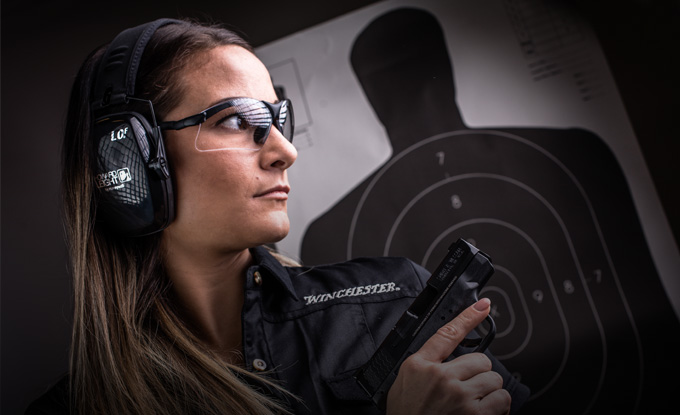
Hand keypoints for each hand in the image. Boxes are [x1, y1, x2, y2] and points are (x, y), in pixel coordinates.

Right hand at [386, 298, 510, 414]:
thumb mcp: (404, 383)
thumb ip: (426, 365)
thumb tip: (449, 356)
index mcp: (421, 366)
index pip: (448, 333)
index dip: (469, 316)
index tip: (483, 305)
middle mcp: (441, 378)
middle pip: (482, 360)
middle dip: (479, 374)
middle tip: (467, 389)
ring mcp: (459, 397)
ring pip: (494, 380)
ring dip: (490, 392)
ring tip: (474, 404)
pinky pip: (502, 400)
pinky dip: (498, 407)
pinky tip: (483, 413)